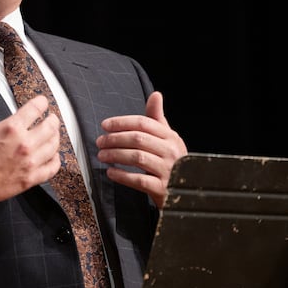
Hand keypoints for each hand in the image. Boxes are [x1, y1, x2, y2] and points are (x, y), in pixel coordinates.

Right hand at [0, 83, 61, 206]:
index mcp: (11, 128)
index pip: (35, 109)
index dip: (41, 102)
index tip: (42, 101)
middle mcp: (24, 144)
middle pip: (50, 127)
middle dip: (52, 119)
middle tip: (51, 118)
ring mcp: (29, 163)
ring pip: (53, 146)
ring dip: (55, 137)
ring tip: (53, 134)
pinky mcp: (30, 179)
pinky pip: (52, 168)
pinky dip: (56, 160)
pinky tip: (53, 156)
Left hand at [96, 91, 187, 208]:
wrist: (188, 192)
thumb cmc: (172, 161)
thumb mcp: (168, 139)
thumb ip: (157, 119)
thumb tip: (156, 94)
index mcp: (171, 137)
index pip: (143, 123)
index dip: (121, 122)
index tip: (105, 125)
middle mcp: (172, 152)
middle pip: (137, 139)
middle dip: (114, 139)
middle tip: (100, 142)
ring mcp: (169, 171)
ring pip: (137, 157)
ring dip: (115, 155)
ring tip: (102, 155)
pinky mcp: (163, 189)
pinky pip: (139, 180)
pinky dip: (122, 175)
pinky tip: (111, 172)